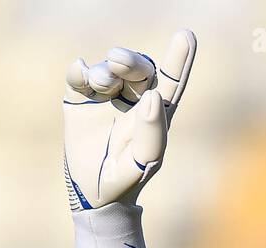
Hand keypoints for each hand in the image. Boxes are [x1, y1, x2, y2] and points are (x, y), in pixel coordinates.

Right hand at [63, 30, 196, 210]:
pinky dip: (79, 71)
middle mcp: (133, 99)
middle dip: (131, 60)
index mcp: (156, 113)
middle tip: (117, 59)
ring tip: (100, 81)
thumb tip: (154, 96)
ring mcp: (105, 96)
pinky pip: (79, 76)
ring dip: (104, 70)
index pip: (170, 81)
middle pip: (138, 69)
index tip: (186, 36)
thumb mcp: (144, 162)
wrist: (92, 194)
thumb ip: (153, 132)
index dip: (179, 59)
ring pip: (108, 69)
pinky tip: (80, 73)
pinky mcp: (80, 98)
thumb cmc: (127, 180)